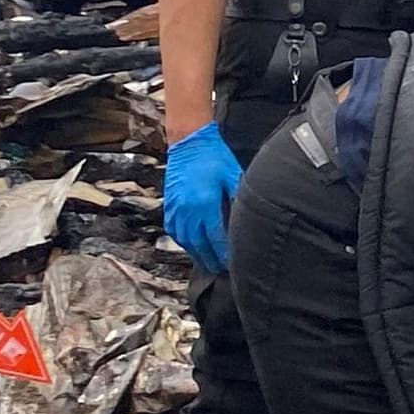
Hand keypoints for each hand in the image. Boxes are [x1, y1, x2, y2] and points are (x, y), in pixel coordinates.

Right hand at [162, 125, 242, 274]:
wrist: (189, 142)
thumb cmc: (214, 157)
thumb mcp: (232, 176)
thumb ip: (237, 199)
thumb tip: (245, 219)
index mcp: (204, 204)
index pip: (215, 238)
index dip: (224, 253)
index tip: (233, 263)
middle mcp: (187, 211)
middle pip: (199, 245)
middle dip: (210, 259)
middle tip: (221, 270)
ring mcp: (175, 209)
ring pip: (185, 241)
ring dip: (196, 254)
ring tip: (208, 263)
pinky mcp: (169, 206)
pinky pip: (174, 231)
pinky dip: (184, 242)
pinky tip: (192, 247)